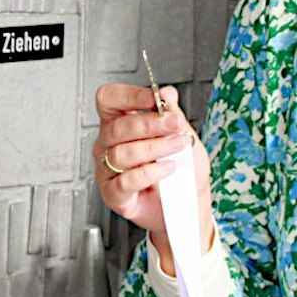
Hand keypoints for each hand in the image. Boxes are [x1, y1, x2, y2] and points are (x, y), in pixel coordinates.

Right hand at [92, 83, 211, 275]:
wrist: (188, 203)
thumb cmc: (182, 170)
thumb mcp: (183, 136)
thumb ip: (172, 115)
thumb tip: (167, 93)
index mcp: (119, 123)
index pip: (109, 100)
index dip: (128, 96)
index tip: (154, 98)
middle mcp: (108, 145)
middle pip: (117, 127)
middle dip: (150, 124)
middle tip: (175, 125)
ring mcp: (107, 170)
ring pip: (121, 154)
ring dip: (154, 148)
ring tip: (176, 148)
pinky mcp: (113, 194)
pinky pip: (126, 181)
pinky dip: (150, 173)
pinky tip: (167, 169)